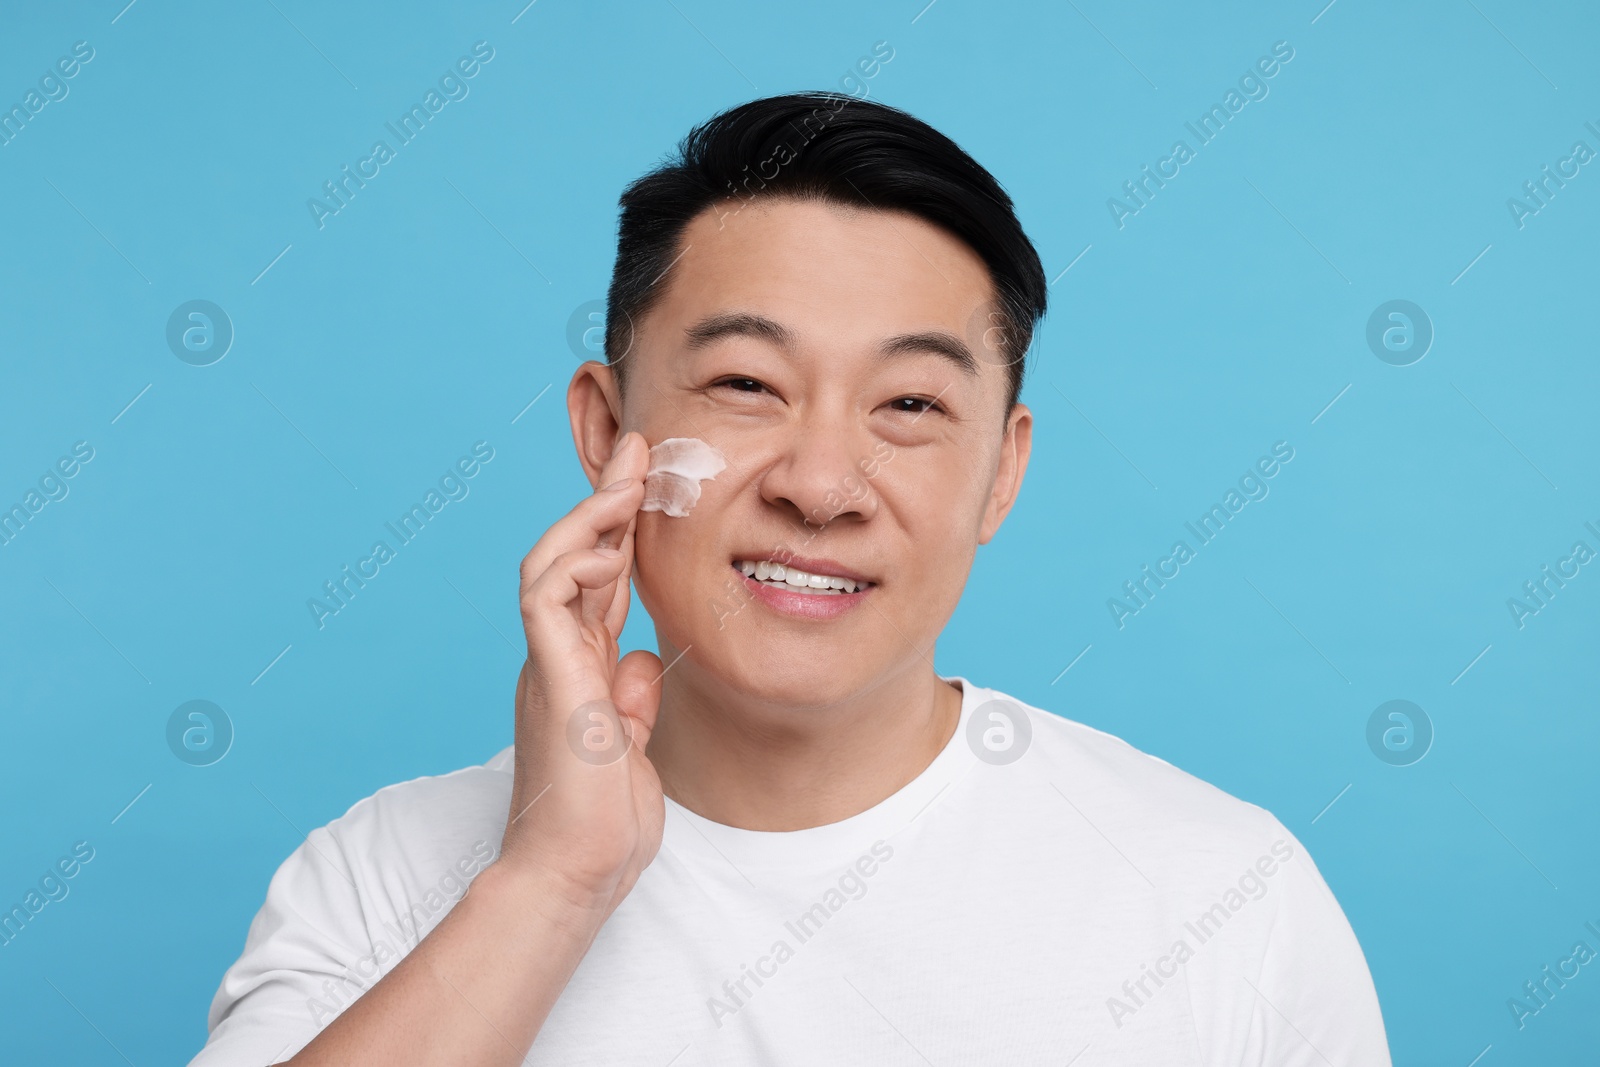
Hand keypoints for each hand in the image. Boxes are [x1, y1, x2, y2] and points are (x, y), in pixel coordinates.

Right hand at [500, 430, 664, 920]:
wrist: (576, 872)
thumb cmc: (601, 822)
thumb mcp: (631, 746)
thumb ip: (633, 699)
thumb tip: (646, 660)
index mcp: (579, 668)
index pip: (598, 581)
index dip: (619, 531)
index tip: (646, 482)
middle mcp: (558, 657)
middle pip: (575, 557)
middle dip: (606, 500)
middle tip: (639, 449)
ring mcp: (548, 665)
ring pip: (550, 564)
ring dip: (587, 517)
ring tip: (625, 478)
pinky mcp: (549, 679)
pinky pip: (543, 602)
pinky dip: (571, 567)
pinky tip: (604, 548)